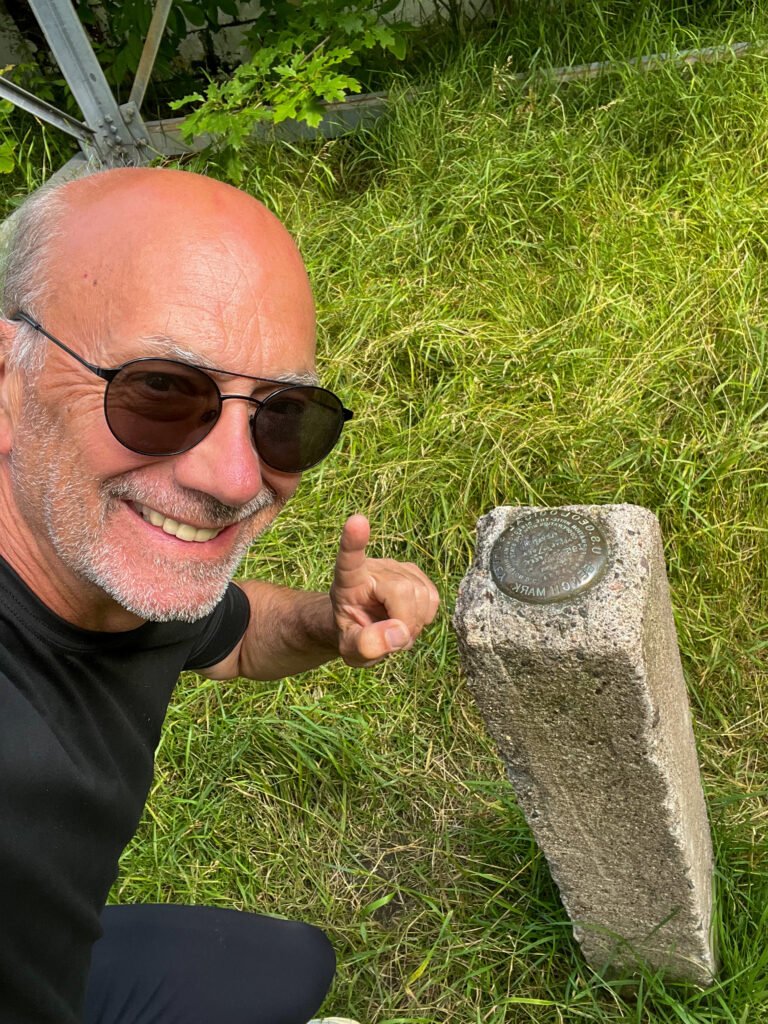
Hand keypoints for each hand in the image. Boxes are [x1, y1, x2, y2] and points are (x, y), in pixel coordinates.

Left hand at [331, 514, 439, 666]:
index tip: (357, 521)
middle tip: (391, 640)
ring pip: (423, 595)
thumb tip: (398, 632)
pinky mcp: (415, 573)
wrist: (363, 626)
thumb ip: (366, 645)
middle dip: (405, 623)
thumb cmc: (353, 634)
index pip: (350, 558)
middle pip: (402, 591)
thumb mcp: (351, 649)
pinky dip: (425, 617)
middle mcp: (374, 567)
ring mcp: (397, 567)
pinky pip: (433, 598)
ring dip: (415, 623)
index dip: (354, 541)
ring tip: (395, 629)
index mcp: (348, 580)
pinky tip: (408, 620)